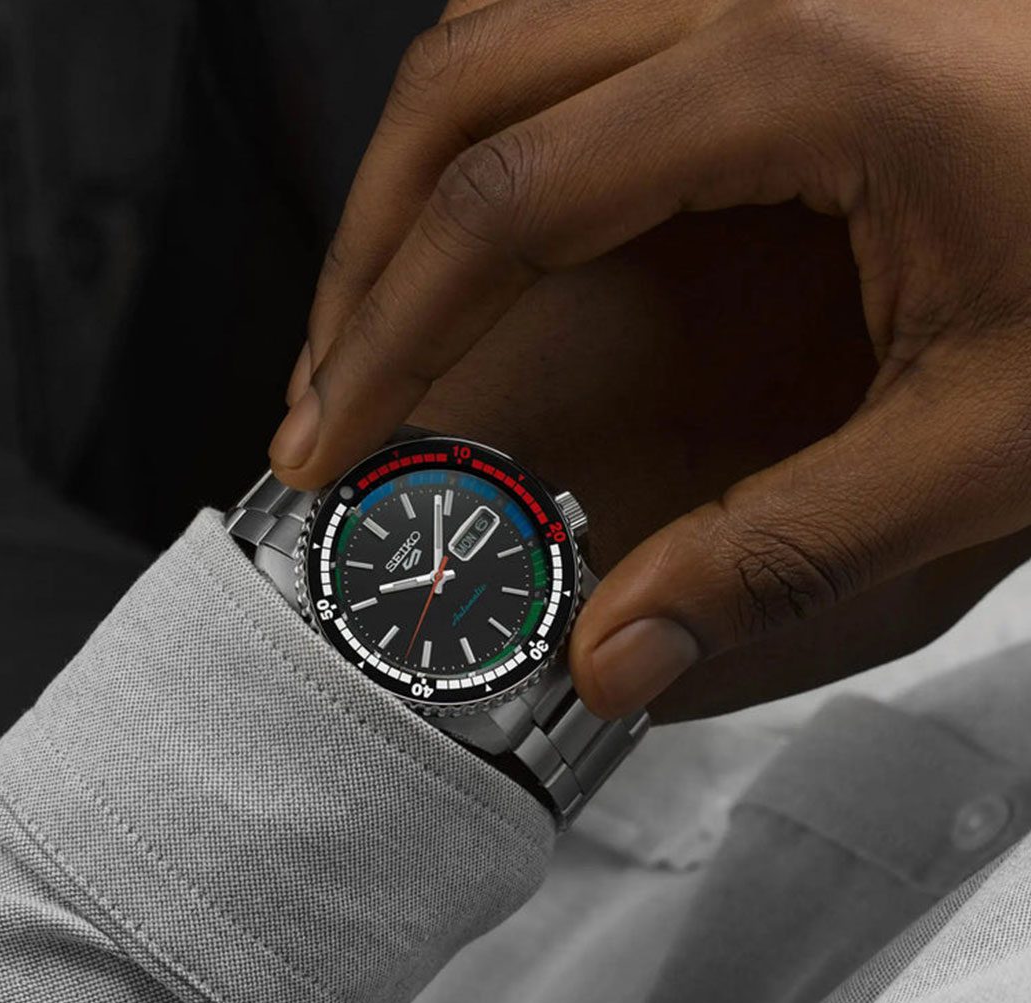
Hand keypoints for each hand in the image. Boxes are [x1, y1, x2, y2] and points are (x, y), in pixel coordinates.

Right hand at [271, 0, 1030, 718]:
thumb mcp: (986, 440)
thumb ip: (784, 548)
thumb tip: (613, 654)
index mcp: (794, 73)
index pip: (503, 203)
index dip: (385, 337)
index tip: (324, 441)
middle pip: (458, 92)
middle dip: (359, 254)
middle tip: (321, 390)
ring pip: (494, 38)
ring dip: (408, 181)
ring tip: (372, 316)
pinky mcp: (767, 3)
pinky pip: (566, 28)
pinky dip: (488, 127)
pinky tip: (480, 218)